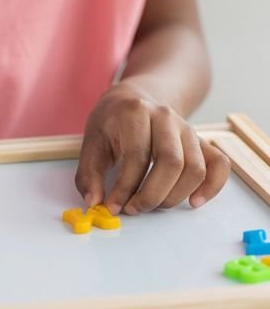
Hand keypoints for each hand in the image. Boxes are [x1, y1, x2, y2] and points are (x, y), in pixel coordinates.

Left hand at [76, 84, 229, 214]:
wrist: (135, 99)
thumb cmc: (111, 124)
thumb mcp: (90, 144)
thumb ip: (89, 176)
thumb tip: (94, 204)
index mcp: (135, 113)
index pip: (136, 156)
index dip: (125, 188)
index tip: (113, 207)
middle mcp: (166, 118)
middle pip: (171, 163)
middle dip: (152, 194)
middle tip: (134, 209)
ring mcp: (188, 129)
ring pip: (195, 168)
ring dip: (175, 195)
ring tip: (154, 206)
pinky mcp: (202, 141)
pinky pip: (219, 164)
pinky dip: (212, 186)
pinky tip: (193, 202)